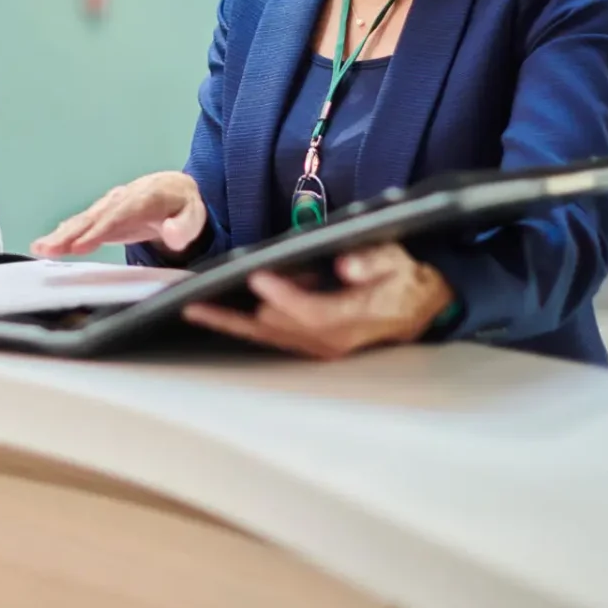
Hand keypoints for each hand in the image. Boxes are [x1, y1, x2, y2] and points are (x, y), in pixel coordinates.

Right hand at [31, 171, 206, 257]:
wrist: (174, 189)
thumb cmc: (183, 205)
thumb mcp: (194, 214)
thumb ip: (184, 225)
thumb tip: (172, 235)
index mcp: (144, 198)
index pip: (118, 216)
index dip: (97, 231)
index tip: (79, 246)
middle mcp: (121, 198)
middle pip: (93, 217)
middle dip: (70, 234)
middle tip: (49, 250)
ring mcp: (109, 206)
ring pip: (82, 220)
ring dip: (60, 235)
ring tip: (40, 249)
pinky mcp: (103, 215)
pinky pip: (81, 224)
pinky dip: (63, 234)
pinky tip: (47, 245)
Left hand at [182, 243, 452, 360]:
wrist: (416, 308)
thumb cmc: (402, 279)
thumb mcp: (397, 261)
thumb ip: (373, 261)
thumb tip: (346, 265)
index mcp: (354, 320)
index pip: (312, 312)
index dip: (285, 296)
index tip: (257, 276)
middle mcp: (330, 341)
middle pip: (275, 330)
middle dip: (239, 315)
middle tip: (199, 299)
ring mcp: (316, 346)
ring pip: (264, 337)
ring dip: (228, 323)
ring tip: (190, 308)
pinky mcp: (305, 343)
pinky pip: (265, 336)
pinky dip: (237, 324)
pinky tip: (208, 311)